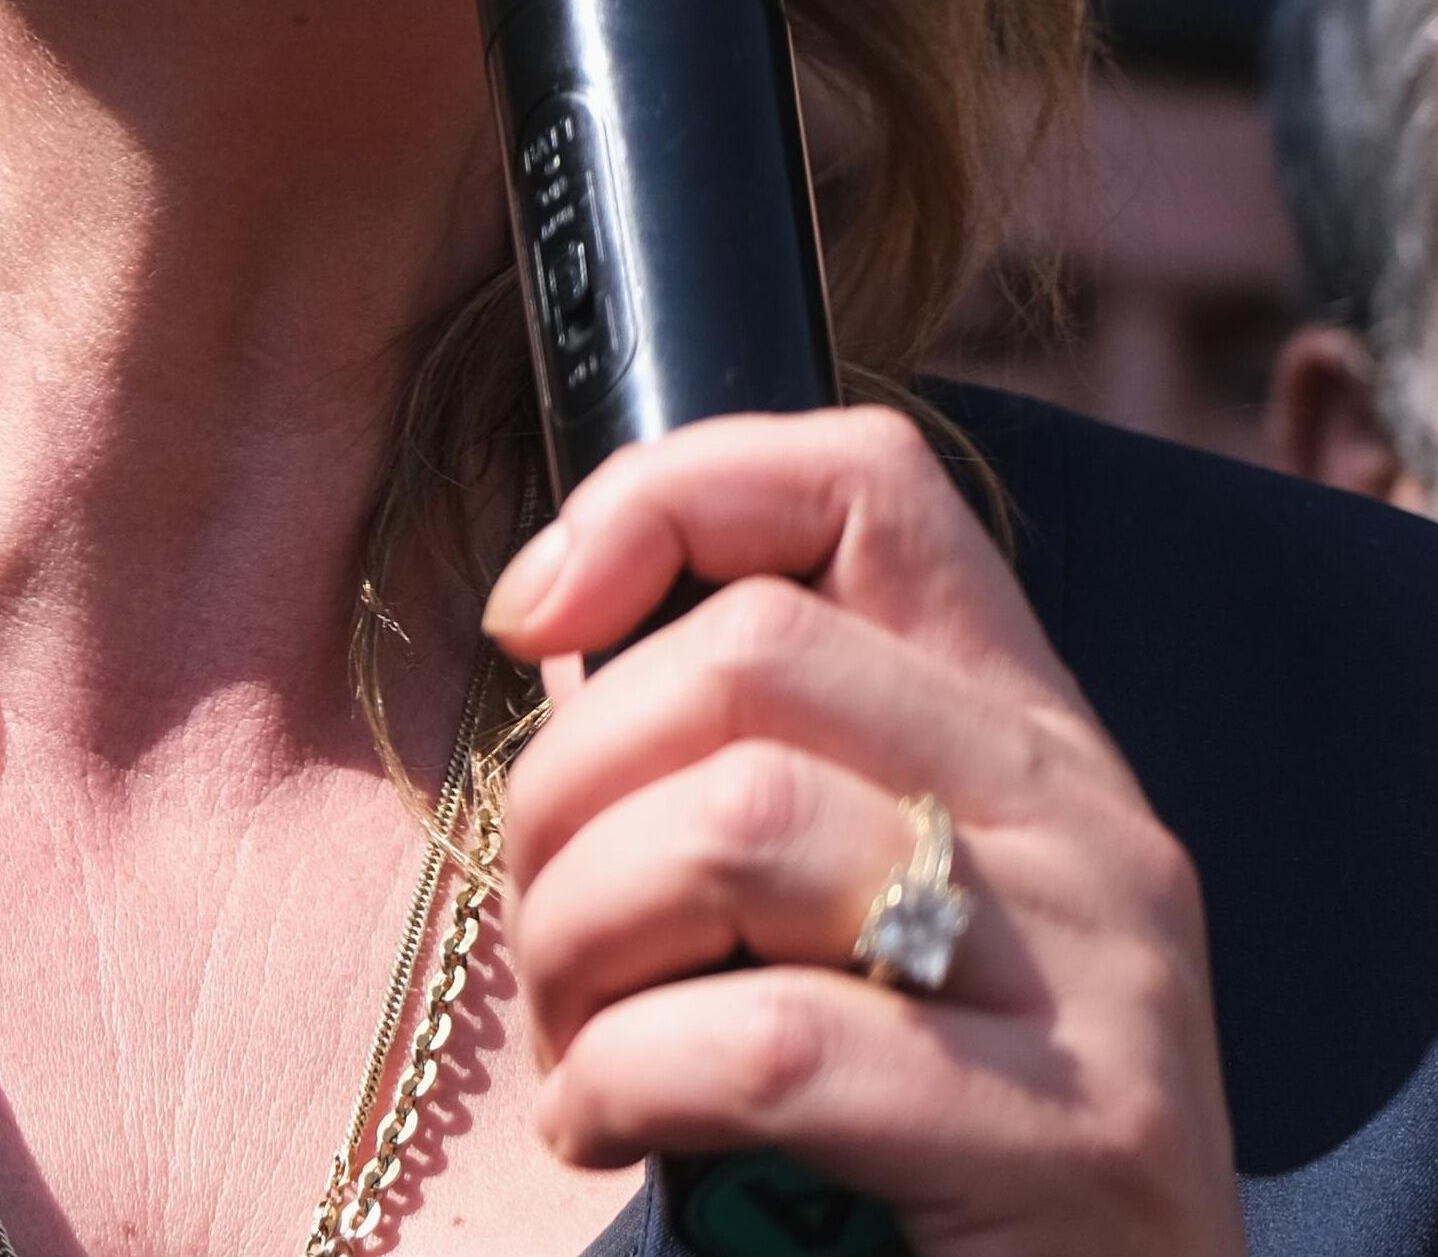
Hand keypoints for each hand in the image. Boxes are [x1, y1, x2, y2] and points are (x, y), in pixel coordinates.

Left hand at [486, 408, 1240, 1255]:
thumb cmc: (918, 1135)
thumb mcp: (856, 909)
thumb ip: (752, 764)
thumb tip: (554, 631)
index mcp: (1027, 742)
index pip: (863, 483)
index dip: (663, 498)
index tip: (529, 618)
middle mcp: (1084, 826)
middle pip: (746, 655)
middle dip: (563, 789)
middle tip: (541, 936)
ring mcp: (1093, 977)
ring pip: (735, 822)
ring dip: (576, 941)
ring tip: (572, 1045)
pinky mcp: (1066, 1139)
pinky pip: (765, 1041)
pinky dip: (623, 1081)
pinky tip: (603, 1131)